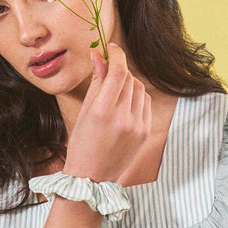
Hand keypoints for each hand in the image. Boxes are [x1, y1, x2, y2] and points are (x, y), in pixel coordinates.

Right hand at [63, 43, 151, 182]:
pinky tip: (125, 105)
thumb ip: (96, 82)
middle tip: (109, 71)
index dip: (116, 55)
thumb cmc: (82, 145)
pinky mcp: (145, 133)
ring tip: (115, 92)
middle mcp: (123, 118)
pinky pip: (145, 104)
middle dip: (120, 70)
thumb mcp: (84, 112)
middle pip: (130, 78)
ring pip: (140, 89)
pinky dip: (137, 98)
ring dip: (129, 84)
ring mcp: (137, 126)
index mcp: (103, 111)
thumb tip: (99, 55)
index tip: (112, 48)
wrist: (92, 179)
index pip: (118, 71)